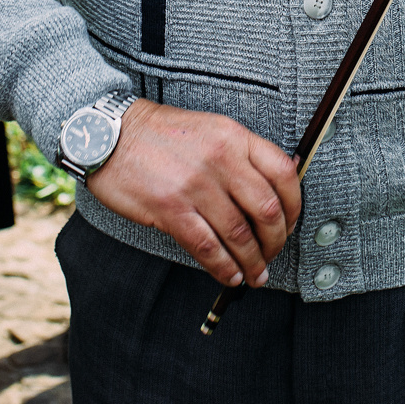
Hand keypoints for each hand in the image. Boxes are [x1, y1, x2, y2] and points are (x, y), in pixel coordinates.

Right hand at [84, 99, 301, 288]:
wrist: (109, 134)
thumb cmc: (160, 133)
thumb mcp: (211, 128)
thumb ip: (242, 153)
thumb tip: (278, 182)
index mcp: (234, 136)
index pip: (283, 173)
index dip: (294, 206)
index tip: (291, 223)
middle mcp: (220, 159)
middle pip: (266, 210)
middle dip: (276, 241)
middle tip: (273, 254)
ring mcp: (196, 185)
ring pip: (239, 234)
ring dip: (252, 262)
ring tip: (255, 274)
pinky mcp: (171, 208)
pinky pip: (207, 247)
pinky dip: (223, 267)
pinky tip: (229, 275)